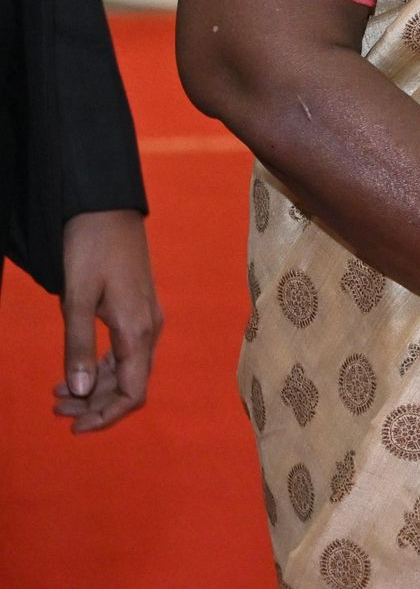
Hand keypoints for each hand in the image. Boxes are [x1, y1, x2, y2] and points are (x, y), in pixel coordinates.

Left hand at [52, 209, 156, 432]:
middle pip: (130, 384)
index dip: (107, 415)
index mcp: (137, 329)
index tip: (75, 427)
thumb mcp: (76, 298)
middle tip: (55, 411)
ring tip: (57, 396)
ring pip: (126, 370)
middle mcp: (148, 329)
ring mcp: (146, 319)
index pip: (134, 390)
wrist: (107, 209)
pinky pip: (124, 352)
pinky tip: (74, 372)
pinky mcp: (137, 311)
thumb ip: (78, 346)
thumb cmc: (91, 249)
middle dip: (95, 404)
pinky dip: (99, 369)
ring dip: (94, 388)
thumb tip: (81, 393)